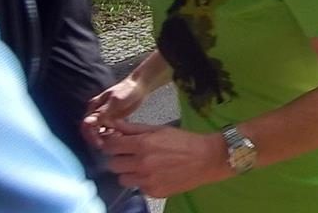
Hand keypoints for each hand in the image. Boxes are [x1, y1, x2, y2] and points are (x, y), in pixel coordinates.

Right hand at [82, 78, 148, 147]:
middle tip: (109, 146)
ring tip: (116, 140)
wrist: (140, 85)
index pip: (86, 126)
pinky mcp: (113, 120)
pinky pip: (109, 131)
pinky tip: (120, 137)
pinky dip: (112, 136)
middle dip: (98, 139)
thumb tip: (89, 123)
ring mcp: (104, 117)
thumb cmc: (127, 90)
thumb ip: (103, 112)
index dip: (91, 136)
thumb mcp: (115, 101)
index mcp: (93, 107)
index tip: (100, 144)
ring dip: (105, 139)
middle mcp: (96, 112)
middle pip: (91, 131)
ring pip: (100, 132)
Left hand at [100, 121, 233, 198]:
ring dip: (128, 172)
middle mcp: (142, 163)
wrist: (207, 159)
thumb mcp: (159, 129)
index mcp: (143, 144)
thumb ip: (134, 128)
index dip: (110, 144)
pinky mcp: (153, 192)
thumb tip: (113, 125)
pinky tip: (154, 174)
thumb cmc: (184, 141)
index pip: (111, 146)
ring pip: (122, 179)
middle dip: (118, 159)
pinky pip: (138, 188)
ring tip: (141, 166)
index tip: (115, 144)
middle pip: (113, 164)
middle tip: (129, 155)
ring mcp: (147, 180)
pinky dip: (142, 182)